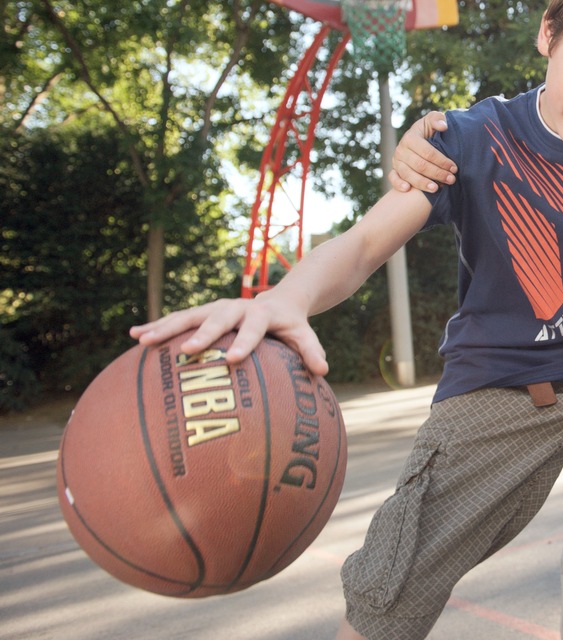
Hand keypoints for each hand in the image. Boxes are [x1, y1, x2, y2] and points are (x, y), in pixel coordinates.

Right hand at [129, 294, 328, 375]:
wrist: (279, 300)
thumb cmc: (290, 325)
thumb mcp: (303, 334)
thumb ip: (311, 350)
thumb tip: (323, 371)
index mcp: (260, 314)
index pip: (253, 328)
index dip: (244, 343)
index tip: (233, 360)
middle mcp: (235, 307)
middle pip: (216, 318)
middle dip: (201, 333)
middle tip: (186, 351)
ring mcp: (215, 308)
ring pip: (188, 316)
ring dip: (166, 327)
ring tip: (141, 340)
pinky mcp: (202, 313)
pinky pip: (177, 319)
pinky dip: (156, 325)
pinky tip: (133, 336)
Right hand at [388, 111, 456, 192]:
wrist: (419, 138)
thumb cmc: (429, 130)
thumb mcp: (433, 120)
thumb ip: (437, 119)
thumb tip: (443, 126)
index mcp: (410, 137)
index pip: (428, 152)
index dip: (442, 161)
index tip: (454, 167)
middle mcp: (401, 149)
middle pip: (420, 165)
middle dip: (437, 174)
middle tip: (451, 180)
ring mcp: (396, 161)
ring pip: (408, 174)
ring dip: (422, 183)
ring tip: (436, 189)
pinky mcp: (394, 170)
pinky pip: (393, 178)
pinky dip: (398, 184)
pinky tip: (408, 189)